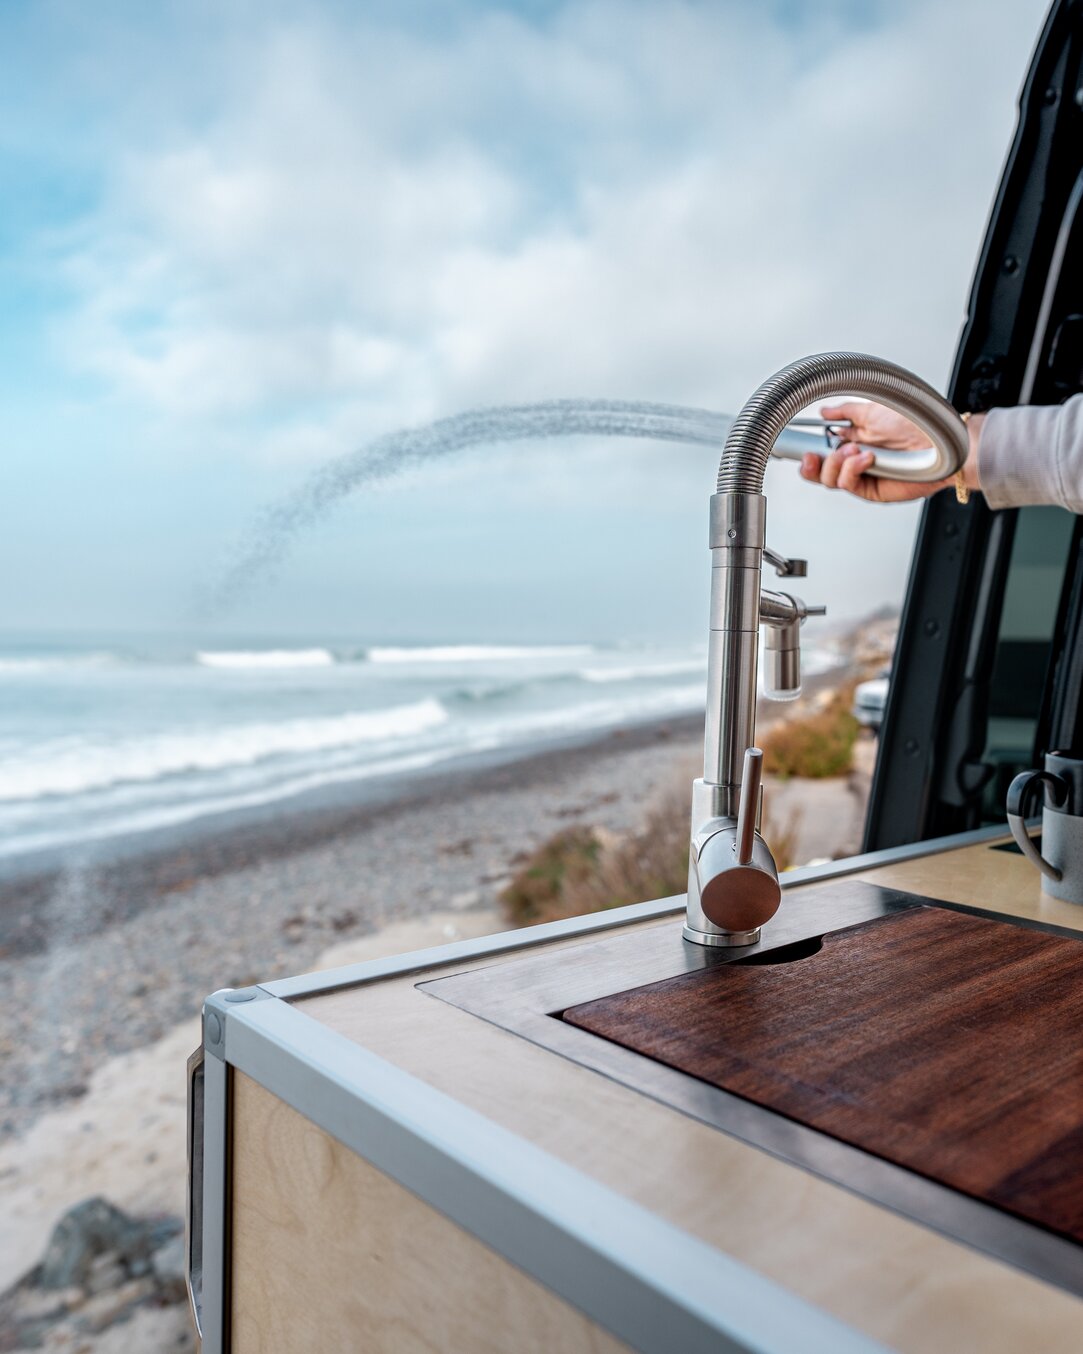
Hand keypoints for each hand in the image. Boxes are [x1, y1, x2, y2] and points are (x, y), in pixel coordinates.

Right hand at [798, 401, 950, 503]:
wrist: (936, 441)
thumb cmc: (916, 425)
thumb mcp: (873, 409)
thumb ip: (846, 411)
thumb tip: (825, 412)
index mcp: (851, 441)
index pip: (820, 453)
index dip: (807, 453)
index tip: (801, 447)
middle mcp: (854, 461)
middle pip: (818, 472)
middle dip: (812, 464)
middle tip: (814, 455)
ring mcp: (862, 476)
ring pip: (829, 480)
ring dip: (837, 462)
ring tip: (855, 449)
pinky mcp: (871, 491)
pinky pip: (848, 485)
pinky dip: (852, 470)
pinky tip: (865, 458)